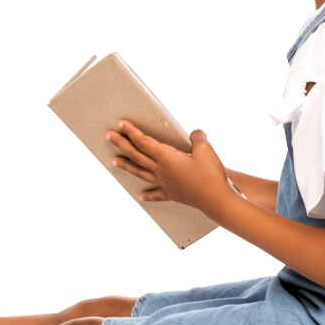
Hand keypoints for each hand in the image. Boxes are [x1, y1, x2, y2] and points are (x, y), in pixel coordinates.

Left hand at [106, 119, 231, 209]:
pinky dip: (148, 194)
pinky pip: (157, 194)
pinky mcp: (173, 194)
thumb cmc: (211, 175)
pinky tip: (140, 195)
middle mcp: (161, 171)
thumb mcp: (206, 149)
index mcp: (167, 158)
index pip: (144, 142)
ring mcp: (166, 184)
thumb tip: (195, 133)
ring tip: (114, 161)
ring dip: (127, 166)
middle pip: (137, 156)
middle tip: (108, 136)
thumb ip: (197, 138)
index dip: (132, 132)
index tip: (121, 124)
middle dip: (122, 144)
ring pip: (141, 173)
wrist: (216, 200)